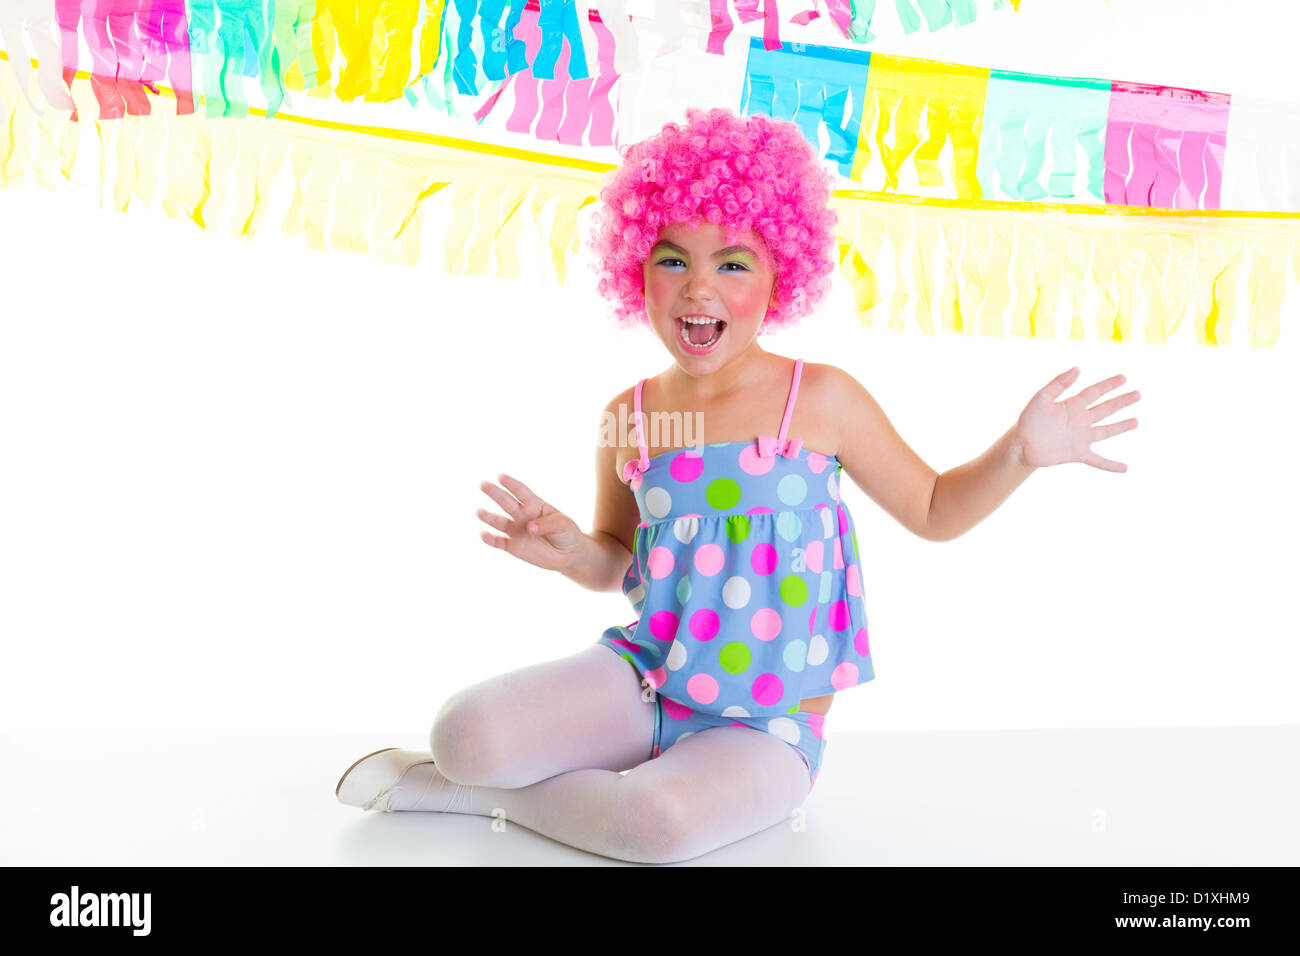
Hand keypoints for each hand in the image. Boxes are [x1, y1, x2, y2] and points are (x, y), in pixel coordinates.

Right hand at [476, 473, 584, 570]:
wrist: (568, 555)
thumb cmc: (567, 534)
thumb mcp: (564, 524)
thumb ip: (548, 524)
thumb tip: (529, 528)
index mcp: (535, 505)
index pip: (521, 492)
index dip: (511, 484)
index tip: (501, 477)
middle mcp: (522, 515)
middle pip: (506, 502)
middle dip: (495, 493)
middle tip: (483, 485)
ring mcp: (516, 530)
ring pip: (499, 522)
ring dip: (489, 517)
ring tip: (479, 512)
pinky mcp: (513, 546)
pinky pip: (499, 542)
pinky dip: (491, 540)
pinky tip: (483, 535)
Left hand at [1014, 368, 1139, 471]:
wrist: (1020, 444)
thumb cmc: (1029, 419)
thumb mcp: (1042, 398)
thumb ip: (1058, 383)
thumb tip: (1078, 369)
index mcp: (1072, 404)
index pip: (1095, 392)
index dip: (1109, 385)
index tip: (1124, 378)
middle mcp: (1080, 419)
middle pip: (1105, 408)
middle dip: (1121, 402)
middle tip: (1138, 394)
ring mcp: (1081, 437)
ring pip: (1106, 431)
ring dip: (1121, 426)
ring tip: (1136, 422)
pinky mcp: (1078, 453)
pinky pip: (1098, 460)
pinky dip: (1110, 465)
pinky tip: (1124, 468)